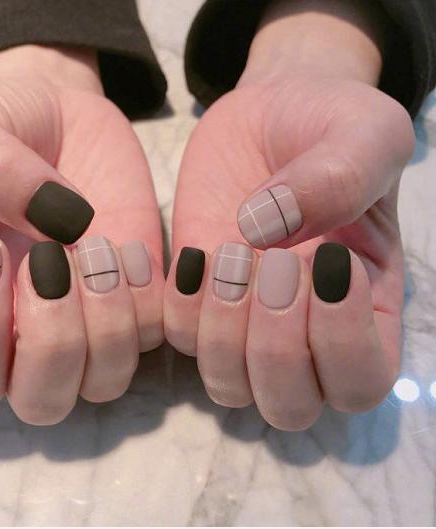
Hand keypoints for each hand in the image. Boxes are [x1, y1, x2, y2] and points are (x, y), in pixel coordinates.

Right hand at [0, 45, 163, 423]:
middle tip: (51, 257)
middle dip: (53, 340)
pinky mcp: (141, 292)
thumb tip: (58, 224)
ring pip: (105, 380)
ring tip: (96, 245)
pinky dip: (148, 297)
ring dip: (106, 323)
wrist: (61, 111)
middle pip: (43, 401)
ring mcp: (91, 315)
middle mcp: (30, 325)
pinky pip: (154, 332)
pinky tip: (128, 242)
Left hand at [164, 0, 414, 429]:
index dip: (342, 344)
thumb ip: (340, 178)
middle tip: (275, 261)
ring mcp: (243, 319)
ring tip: (231, 252)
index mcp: (366, 308)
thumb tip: (263, 231)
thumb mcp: (365, 134)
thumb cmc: (331, 125)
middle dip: (277, 344)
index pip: (360, 381)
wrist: (271, 113)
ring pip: (229, 385)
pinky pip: (180, 338)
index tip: (328, 260)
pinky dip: (182, 306)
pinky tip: (194, 253)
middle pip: (289, 405)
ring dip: (225, 330)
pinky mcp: (196, 296)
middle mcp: (304, 330)